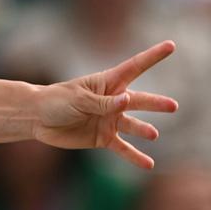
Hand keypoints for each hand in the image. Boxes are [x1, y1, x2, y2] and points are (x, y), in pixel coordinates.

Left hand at [32, 41, 178, 168]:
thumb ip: (102, 102)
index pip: (134, 67)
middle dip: (155, 103)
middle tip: (173, 106)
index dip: (153, 56)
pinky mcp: (104, 138)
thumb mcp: (78, 99)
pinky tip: (149, 164)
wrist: (37, 119)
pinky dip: (135, 156)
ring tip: (153, 134)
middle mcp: (112, 101)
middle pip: (138, 101)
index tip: (171, 45)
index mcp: (106, 83)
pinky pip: (123, 148)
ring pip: (133, 125)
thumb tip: (127, 100)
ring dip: (143, 130)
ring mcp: (109, 120)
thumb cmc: (56, 100)